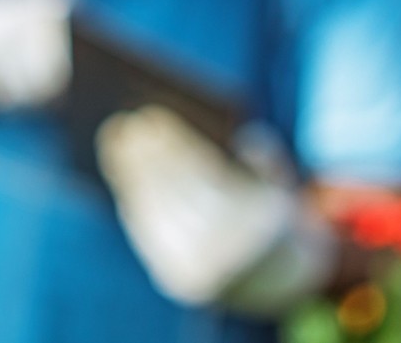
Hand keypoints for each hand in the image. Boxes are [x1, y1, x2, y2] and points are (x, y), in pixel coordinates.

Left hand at [96, 105, 333, 314]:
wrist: (278, 284)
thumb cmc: (273, 218)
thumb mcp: (283, 186)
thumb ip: (267, 159)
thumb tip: (242, 137)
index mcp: (258, 223)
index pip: (206, 172)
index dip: (176, 142)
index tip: (152, 115)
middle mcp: (229, 251)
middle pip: (175, 191)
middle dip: (147, 155)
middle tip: (126, 124)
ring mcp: (202, 270)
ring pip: (156, 213)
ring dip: (131, 176)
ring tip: (117, 144)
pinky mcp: (180, 283)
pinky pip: (149, 239)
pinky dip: (134, 208)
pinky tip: (124, 182)